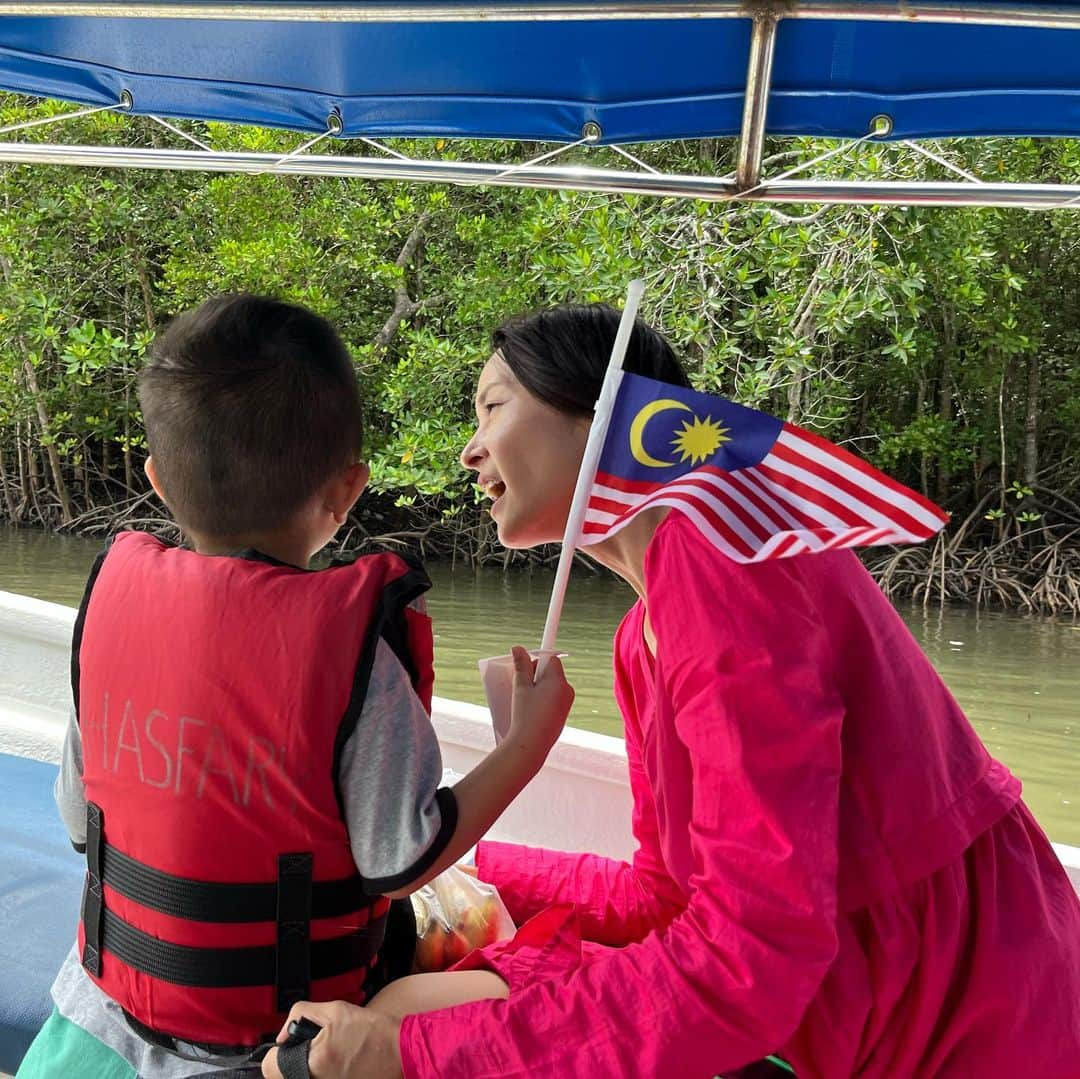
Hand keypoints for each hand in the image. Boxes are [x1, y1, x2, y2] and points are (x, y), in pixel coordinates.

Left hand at [261, 1001, 402, 1078]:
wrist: (398, 1050)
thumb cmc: (371, 1031)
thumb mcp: (334, 1009)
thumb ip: (302, 1014)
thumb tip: (283, 1034)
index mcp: (313, 1062)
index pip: (271, 1066)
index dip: (277, 1051)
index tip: (289, 1044)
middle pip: (284, 1075)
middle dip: (294, 1058)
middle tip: (312, 1046)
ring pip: (300, 1077)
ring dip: (307, 1066)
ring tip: (328, 1054)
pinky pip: (317, 1078)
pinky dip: (320, 1071)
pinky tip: (336, 1062)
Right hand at [504, 645, 573, 763]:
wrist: (531, 745)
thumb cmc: (525, 715)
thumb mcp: (520, 687)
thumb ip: (521, 666)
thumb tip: (518, 648)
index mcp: (558, 681)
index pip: (552, 659)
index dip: (538, 661)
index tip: (527, 666)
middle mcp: (567, 690)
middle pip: (553, 672)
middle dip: (538, 675)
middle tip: (522, 686)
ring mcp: (567, 703)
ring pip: (553, 686)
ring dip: (540, 688)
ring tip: (526, 701)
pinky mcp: (564, 714)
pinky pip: (555, 699)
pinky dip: (544, 700)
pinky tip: (533, 710)